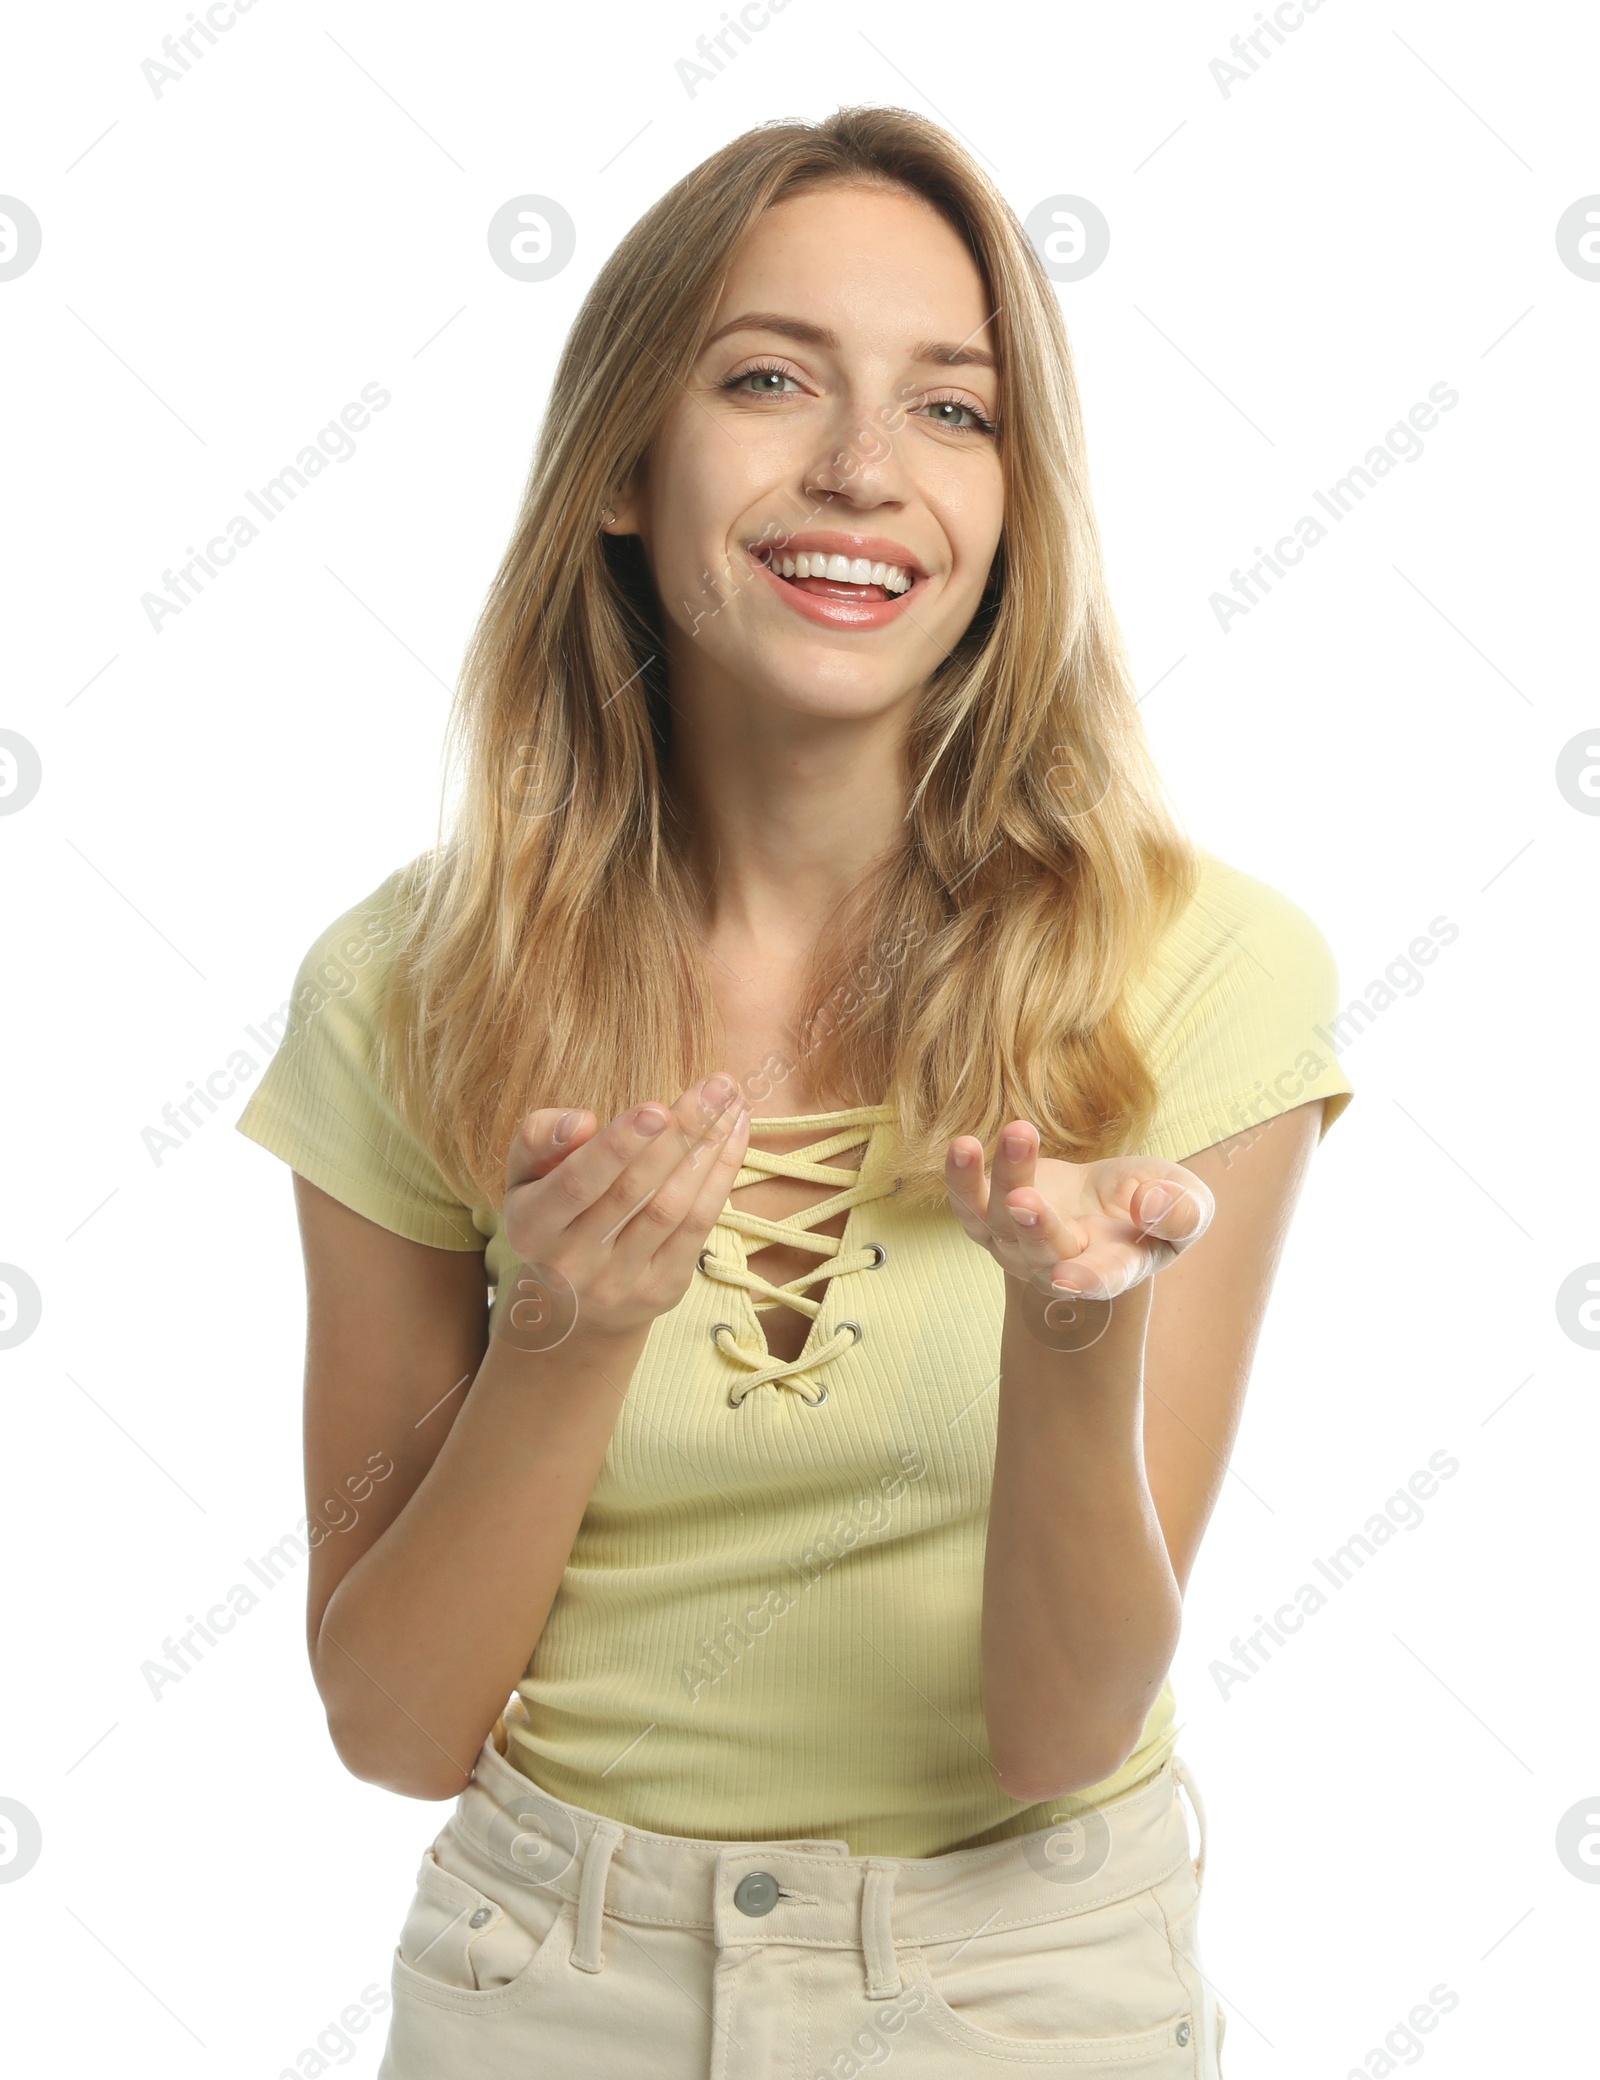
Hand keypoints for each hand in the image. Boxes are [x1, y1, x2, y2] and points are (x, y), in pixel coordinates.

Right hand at [498, 1075, 750, 1345]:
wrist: (569, 1306)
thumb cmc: (550, 1215)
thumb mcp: (524, 1175)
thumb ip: (540, 1138)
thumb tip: (582, 1121)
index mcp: (531, 1228)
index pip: (576, 1183)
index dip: (618, 1146)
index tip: (656, 1107)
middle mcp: (573, 1263)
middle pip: (635, 1191)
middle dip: (681, 1133)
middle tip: (717, 1087)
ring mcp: (620, 1282)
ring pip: (672, 1208)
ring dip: (708, 1151)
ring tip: (730, 1102)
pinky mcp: (662, 1290)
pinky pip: (698, 1227)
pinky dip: (720, 1177)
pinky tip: (734, 1136)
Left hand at [944, 1120, 1212, 1301]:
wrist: (1106, 1201)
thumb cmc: (1153, 1204)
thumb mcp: (1188, 1204)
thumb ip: (1182, 1212)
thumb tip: (1152, 1206)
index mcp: (1116, 1265)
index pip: (1101, 1279)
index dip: (1084, 1281)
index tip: (1064, 1279)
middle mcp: (1059, 1262)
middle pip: (1042, 1249)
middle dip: (1035, 1226)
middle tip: (1024, 1200)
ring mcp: (1018, 1243)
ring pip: (999, 1221)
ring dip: (997, 1182)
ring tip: (990, 1145)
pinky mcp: (991, 1215)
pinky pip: (968, 1203)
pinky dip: (960, 1178)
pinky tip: (962, 1146)